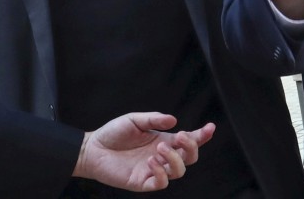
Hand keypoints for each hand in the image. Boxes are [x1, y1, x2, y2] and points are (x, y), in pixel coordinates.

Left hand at [73, 112, 214, 190]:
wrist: (93, 148)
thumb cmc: (114, 133)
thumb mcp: (134, 120)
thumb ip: (154, 120)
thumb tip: (174, 120)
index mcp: (163, 140)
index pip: (188, 141)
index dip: (202, 136)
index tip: (211, 128)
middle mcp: (162, 156)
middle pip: (189, 158)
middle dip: (191, 148)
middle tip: (179, 136)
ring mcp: (154, 170)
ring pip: (178, 172)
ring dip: (174, 160)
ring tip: (159, 149)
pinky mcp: (143, 182)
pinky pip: (160, 183)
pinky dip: (160, 173)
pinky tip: (150, 162)